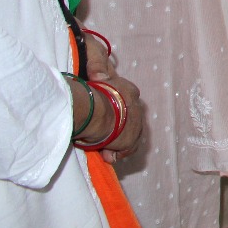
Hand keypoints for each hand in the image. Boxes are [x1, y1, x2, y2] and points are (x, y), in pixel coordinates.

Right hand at [76, 31, 143, 160]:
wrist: (95, 109)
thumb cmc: (90, 90)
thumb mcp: (95, 72)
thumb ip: (98, 72)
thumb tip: (100, 75)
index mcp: (129, 90)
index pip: (125, 102)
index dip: (115, 112)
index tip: (105, 119)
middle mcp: (137, 104)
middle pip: (129, 118)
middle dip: (118, 129)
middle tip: (105, 138)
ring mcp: (136, 120)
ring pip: (131, 133)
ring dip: (118, 142)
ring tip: (106, 151)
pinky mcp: (132, 136)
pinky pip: (129, 146)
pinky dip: (119, 152)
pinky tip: (109, 156)